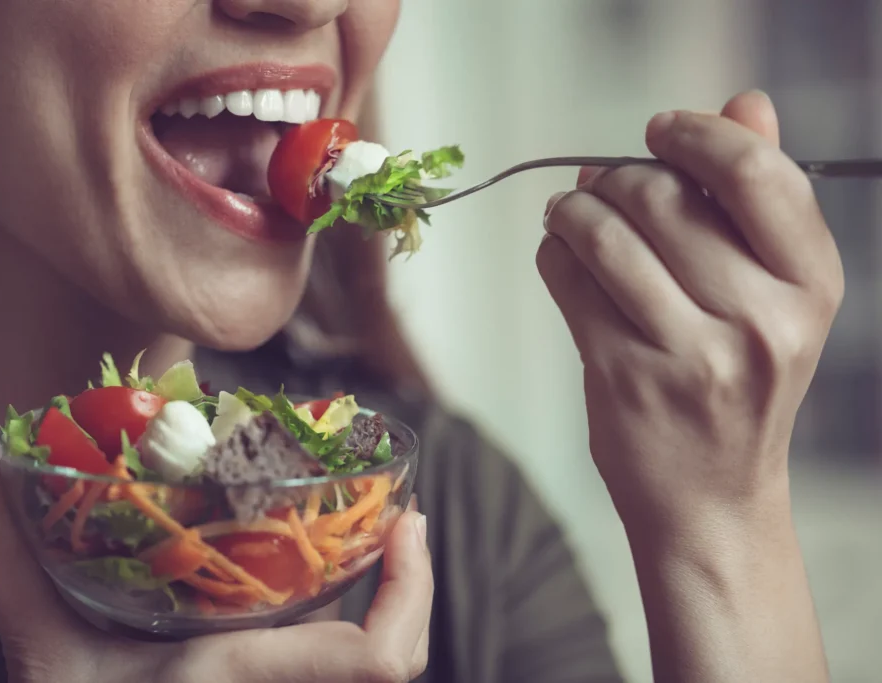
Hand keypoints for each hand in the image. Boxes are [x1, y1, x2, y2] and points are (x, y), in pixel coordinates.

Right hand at [0, 457, 431, 682]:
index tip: (410, 523)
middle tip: (407, 520)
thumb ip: (8, 566)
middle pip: (398, 665)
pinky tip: (346, 594)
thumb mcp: (42, 658)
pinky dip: (368, 636)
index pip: (373, 664)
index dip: (410, 598)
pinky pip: (346, 678)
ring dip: (398, 610)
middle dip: (417, 592)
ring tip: (388, 543)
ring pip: (381, 675)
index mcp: (239, 681)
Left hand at [536, 91, 843, 534]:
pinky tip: (560, 255)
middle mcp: (760, 319)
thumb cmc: (738, 385)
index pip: (755, 172)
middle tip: (602, 187)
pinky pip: (568, 281)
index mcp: (809, 286)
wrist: (710, 497)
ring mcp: (690, 353)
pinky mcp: (625, 377)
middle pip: (662, 198)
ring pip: (605, 235)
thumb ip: (758, 200)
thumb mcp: (775, 298)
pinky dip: (553, 254)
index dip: (697, 135)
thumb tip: (744, 103)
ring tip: (569, 212)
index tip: (659, 131)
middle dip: (616, 179)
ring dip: (573, 210)